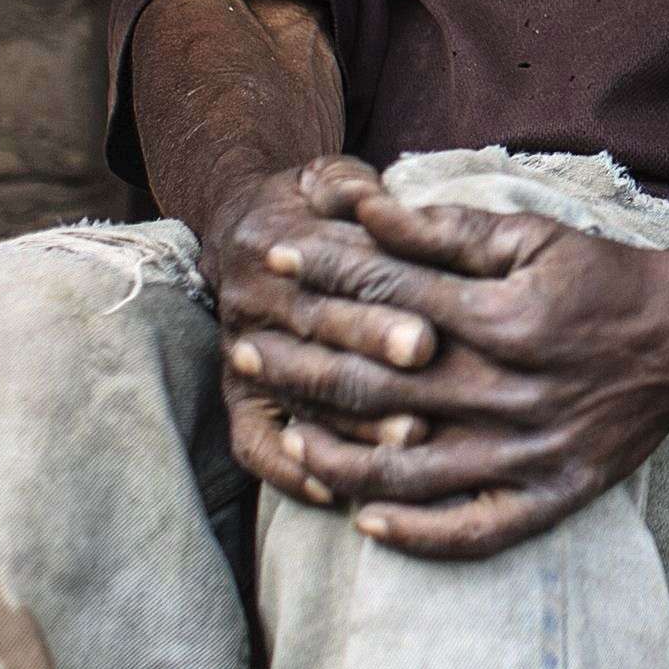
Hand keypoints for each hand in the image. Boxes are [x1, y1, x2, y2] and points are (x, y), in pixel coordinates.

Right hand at [201, 158, 449, 507]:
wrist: (247, 233)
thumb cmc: (316, 206)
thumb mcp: (327, 176)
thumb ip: (349, 184)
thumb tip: (366, 195)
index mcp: (276, 243)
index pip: (333, 279)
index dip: (379, 308)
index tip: (429, 336)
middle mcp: (254, 304)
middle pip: (317, 339)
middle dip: (372, 367)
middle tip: (428, 394)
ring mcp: (243, 356)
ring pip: (295, 398)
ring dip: (349, 426)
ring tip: (406, 445)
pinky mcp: (239, 397)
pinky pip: (252, 443)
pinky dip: (288, 471)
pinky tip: (336, 492)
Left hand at [219, 181, 668, 557]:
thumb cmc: (605, 280)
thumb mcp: (536, 236)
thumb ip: (449, 230)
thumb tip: (366, 212)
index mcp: (506, 320)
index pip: (388, 296)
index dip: (324, 274)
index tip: (274, 263)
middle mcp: (511, 393)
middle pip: (377, 388)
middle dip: (301, 365)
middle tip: (246, 350)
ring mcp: (529, 452)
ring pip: (407, 470)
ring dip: (334, 457)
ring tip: (286, 437)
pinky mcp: (552, 495)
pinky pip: (472, 531)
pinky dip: (414, 532)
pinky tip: (365, 518)